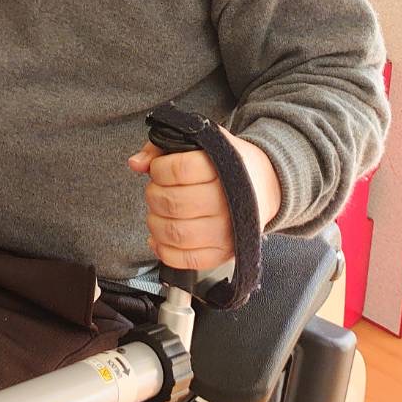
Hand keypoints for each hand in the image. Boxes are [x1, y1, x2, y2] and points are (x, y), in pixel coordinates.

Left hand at [127, 127, 281, 270]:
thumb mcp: (201, 142)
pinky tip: (160, 239)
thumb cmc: (228, 162)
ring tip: (157, 213)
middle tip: (157, 190)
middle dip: (154, 195)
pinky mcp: (225, 252)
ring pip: (176, 233)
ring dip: (155, 223)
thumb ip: (163, 148)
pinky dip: (165, 252)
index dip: (159, 169)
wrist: (265, 184)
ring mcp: (228, 230)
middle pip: (173, 203)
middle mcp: (228, 201)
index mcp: (224, 167)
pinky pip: (188, 259)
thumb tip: (136, 163)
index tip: (159, 169)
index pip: (178, 170)